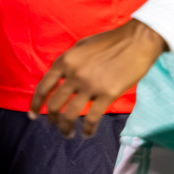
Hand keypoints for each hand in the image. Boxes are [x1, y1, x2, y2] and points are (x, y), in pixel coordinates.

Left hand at [30, 19, 166, 137]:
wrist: (139, 40)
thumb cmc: (113, 40)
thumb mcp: (83, 45)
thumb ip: (70, 62)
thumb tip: (62, 78)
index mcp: (66, 61)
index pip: (44, 87)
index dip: (36, 104)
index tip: (34, 115)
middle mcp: (74, 75)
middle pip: (55, 104)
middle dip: (52, 119)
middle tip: (55, 125)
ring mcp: (90, 86)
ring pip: (70, 115)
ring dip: (66, 128)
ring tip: (67, 134)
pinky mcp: (107, 94)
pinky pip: (92, 118)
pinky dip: (88, 129)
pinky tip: (88, 133)